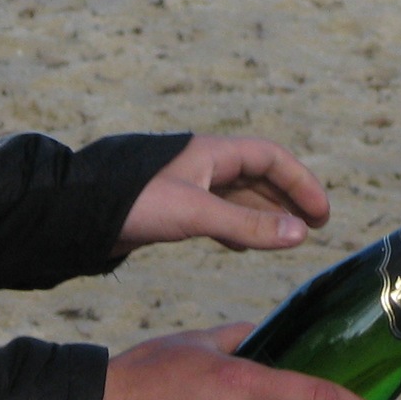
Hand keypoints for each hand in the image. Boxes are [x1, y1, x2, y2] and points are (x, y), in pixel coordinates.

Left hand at [114, 135, 329, 256]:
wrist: (78, 213)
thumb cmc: (134, 203)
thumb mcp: (196, 214)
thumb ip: (247, 225)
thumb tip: (300, 234)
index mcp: (212, 153)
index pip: (271, 158)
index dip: (301, 182)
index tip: (322, 214)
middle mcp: (203, 164)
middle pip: (259, 175)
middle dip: (288, 198)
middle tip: (315, 228)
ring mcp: (188, 184)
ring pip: (239, 195)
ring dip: (265, 214)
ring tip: (288, 238)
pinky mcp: (173, 206)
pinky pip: (218, 211)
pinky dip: (238, 227)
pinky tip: (241, 247)